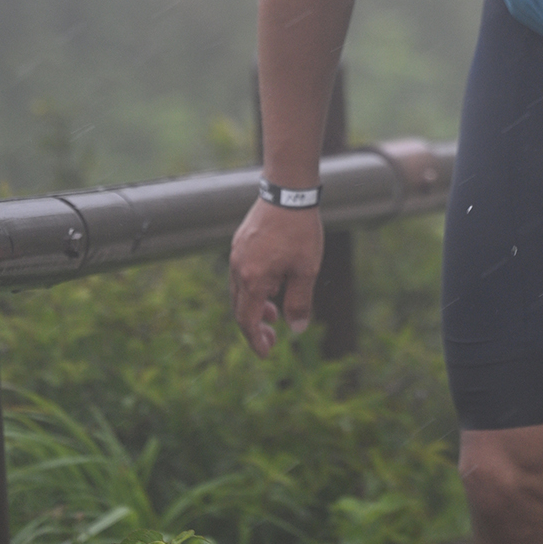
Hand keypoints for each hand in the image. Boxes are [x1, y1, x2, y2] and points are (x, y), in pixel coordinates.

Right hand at [229, 199, 323, 356]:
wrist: (288, 191)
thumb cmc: (300, 230)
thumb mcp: (306, 269)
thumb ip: (299, 301)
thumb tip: (296, 329)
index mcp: (253, 279)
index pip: (247, 320)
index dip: (255, 341)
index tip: (267, 352)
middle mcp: (238, 268)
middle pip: (239, 308)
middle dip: (255, 326)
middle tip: (274, 337)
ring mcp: (236, 253)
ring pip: (240, 290)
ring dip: (255, 305)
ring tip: (274, 310)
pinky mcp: (240, 242)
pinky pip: (242, 273)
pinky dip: (254, 286)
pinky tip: (273, 282)